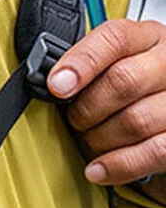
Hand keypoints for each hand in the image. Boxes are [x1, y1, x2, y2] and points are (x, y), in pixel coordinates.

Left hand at [47, 19, 165, 197]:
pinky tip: (98, 168)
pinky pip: (154, 152)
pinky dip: (119, 165)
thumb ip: (92, 65)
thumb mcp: (120, 61)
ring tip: (89, 141)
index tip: (56, 85)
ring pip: (135, 121)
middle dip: (87, 107)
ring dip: (99, 139)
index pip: (115, 39)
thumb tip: (53, 83)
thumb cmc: (140, 82)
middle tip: (75, 119)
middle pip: (123, 81)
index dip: (81, 62)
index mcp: (148, 38)